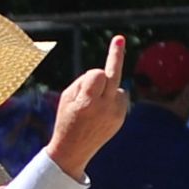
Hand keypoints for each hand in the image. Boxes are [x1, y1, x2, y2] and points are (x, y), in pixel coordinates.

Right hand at [46, 34, 130, 179]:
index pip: (97, 73)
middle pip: (113, 76)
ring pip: (117, 86)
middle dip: (115, 56)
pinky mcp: (121, 119)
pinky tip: (102, 110)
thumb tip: (106, 72)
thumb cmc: (67, 118)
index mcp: (86, 102)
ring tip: (95, 105)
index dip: (92, 75)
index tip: (98, 65)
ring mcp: (114, 114)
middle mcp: (103, 108)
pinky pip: (121, 97)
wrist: (73, 150)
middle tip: (119, 38)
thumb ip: (86, 82)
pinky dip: (113, 98)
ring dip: (108, 88)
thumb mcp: (68, 96)